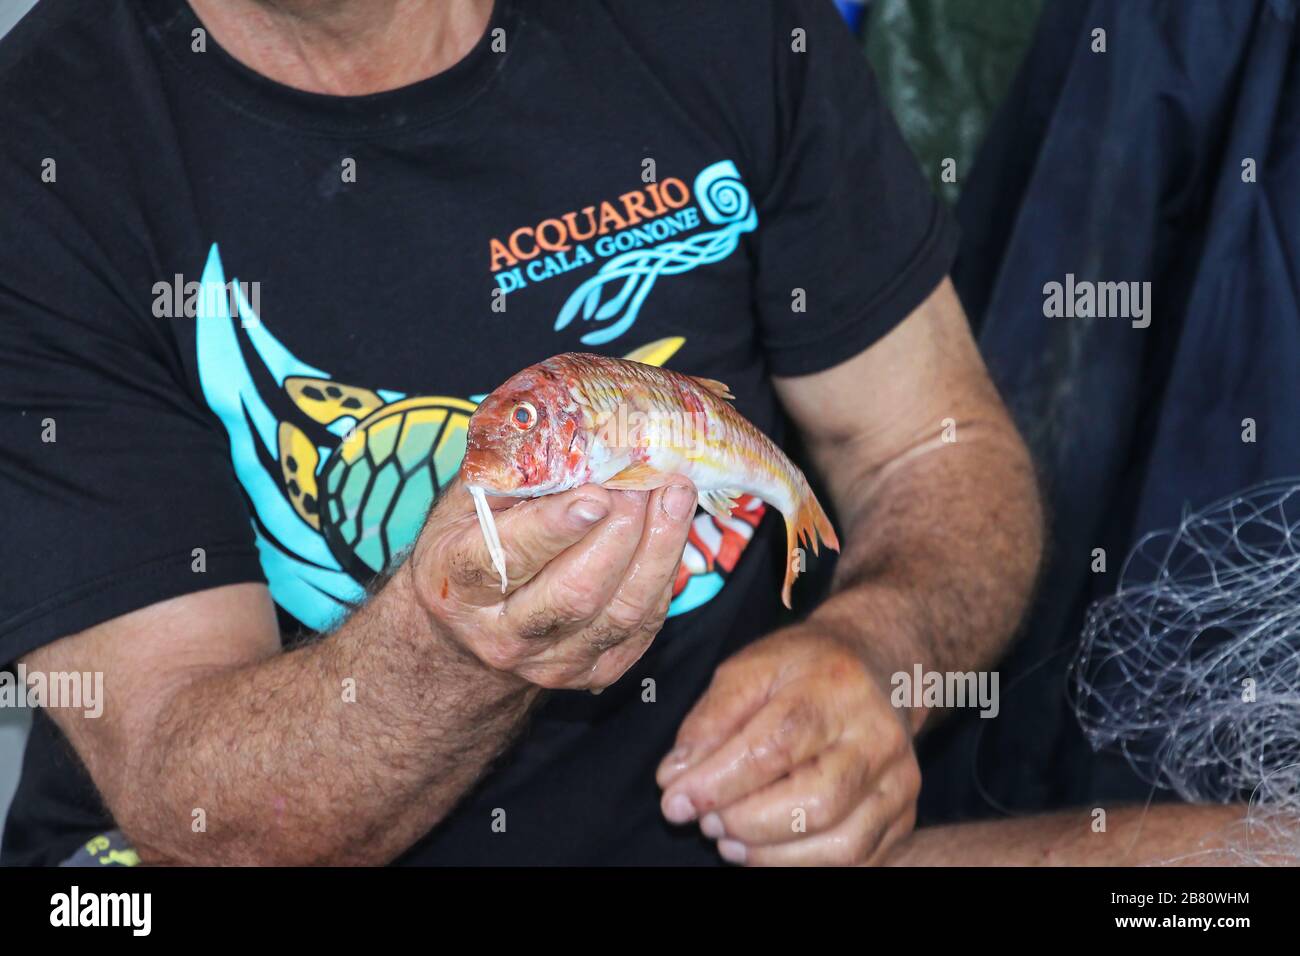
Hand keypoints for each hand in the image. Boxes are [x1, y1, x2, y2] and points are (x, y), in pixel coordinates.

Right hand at [409, 478, 695, 689]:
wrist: (469, 630)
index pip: (506, 559)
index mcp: (458, 582)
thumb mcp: (467, 502)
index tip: (596, 494)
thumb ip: (511, 472)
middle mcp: (501, 634)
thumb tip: (571, 426)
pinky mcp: (594, 672)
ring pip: (620, 613)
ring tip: (676, 494)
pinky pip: (644, 625)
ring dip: (659, 548)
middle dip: (622, 533)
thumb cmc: (472, 543)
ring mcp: (551, 662)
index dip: (554, 528)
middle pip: (575, 593)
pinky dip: (665, 572)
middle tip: (647, 479)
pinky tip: (673, 529)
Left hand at [656, 627, 919, 864]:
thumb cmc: (803, 668)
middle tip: (706, 820)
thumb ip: (710, 720)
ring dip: (770, 854)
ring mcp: (898, 779)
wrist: (877, 667)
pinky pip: (856, 860)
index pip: (774, 746)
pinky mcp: (903, 814)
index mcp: (835, 687)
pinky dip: (801, 864)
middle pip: (813, 802)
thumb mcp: (748, 669)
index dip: (719, 782)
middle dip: (745, 822)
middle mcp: (877, 735)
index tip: (675, 801)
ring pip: (839, 843)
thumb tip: (674, 778)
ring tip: (728, 839)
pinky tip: (764, 847)